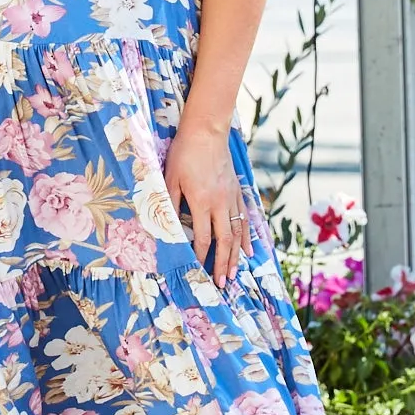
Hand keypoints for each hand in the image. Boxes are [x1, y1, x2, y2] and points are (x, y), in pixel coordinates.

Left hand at [163, 117, 250, 288]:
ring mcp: (232, 198)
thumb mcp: (170, 178)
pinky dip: (247, 237)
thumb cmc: (184, 153)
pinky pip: (245, 218)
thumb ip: (169, 204)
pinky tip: (249, 251)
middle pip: (224, 241)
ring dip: (236, 256)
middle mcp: (220, 204)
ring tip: (235, 274)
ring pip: (237, 233)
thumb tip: (165, 228)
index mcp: (202, 203)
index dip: (200, 258)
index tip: (198, 272)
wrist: (206, 130)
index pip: (202, 238)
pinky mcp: (237, 190)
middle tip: (222, 284)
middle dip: (223, 265)